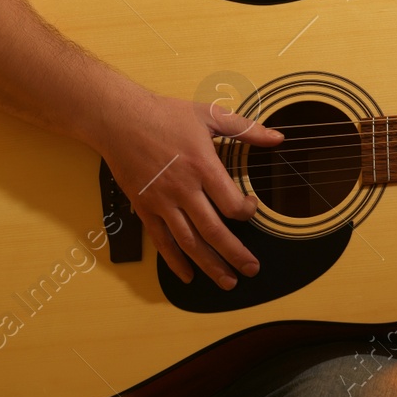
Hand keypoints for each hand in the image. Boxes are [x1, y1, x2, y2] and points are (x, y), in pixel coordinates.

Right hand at [95, 90, 282, 289]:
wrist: (119, 119)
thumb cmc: (165, 115)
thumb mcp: (209, 114)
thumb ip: (246, 128)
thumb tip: (277, 138)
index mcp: (202, 166)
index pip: (231, 204)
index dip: (247, 212)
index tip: (251, 208)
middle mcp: (183, 189)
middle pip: (213, 231)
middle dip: (235, 254)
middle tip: (252, 270)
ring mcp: (162, 202)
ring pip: (188, 242)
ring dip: (209, 265)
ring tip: (227, 282)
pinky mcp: (144, 208)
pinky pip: (161, 240)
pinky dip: (174, 261)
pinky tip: (187, 276)